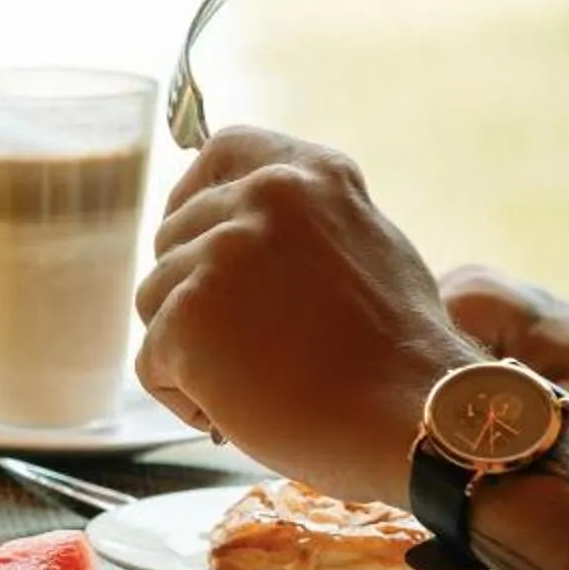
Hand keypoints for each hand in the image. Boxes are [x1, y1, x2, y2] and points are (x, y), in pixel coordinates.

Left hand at [135, 128, 470, 504]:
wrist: (415, 419)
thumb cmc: (400, 358)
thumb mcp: (369, 249)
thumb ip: (305, 227)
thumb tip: (244, 229)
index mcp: (311, 175)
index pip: (222, 151)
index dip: (194, 192)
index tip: (189, 227)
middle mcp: (262, 198)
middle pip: (175, 240)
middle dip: (196, 295)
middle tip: (254, 347)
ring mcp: (220, 255)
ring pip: (156, 303)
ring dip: (192, 352)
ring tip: (262, 383)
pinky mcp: (188, 316)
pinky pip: (153, 363)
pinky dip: (186, 398)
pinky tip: (240, 412)